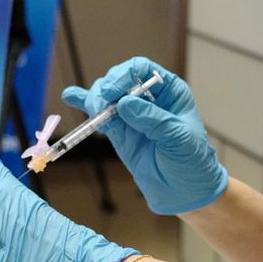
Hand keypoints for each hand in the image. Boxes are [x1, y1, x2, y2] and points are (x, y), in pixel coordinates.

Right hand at [62, 56, 227, 215]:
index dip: (124, 75)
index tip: (112, 92)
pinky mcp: (118, 131)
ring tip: (94, 113)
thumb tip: (125, 102)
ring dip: (94, 99)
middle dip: (105, 89)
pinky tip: (70, 95)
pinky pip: (98, 114)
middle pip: (118, 79)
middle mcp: (148, 98)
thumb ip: (153, 120)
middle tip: (100, 108)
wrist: (184, 192)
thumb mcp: (178, 139)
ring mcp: (131, 114)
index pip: (141, 69)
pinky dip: (83, 103)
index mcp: (169, 91)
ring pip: (105, 95)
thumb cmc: (192, 162)